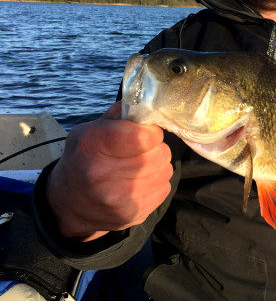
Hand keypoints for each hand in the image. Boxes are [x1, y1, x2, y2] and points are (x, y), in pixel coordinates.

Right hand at [46, 102, 172, 241]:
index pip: (144, 136)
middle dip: (156, 148)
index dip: (151, 132)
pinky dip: (157, 183)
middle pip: (159, 154)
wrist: (68, 202)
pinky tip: (140, 183)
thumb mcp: (92, 128)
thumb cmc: (85, 157)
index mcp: (93, 145)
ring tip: (140, 166)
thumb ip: (121, 113)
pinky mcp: (132, 215)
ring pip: (165, 171)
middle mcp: (102, 174)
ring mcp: (118, 199)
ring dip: (158, 166)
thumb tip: (150, 101)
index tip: (144, 133)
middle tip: (142, 151)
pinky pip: (164, 189)